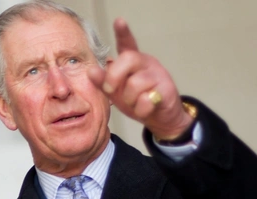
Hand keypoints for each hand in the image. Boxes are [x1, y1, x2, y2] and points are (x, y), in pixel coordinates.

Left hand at [87, 18, 194, 139]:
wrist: (159, 117)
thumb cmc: (135, 101)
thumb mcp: (115, 92)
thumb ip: (103, 81)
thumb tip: (90, 70)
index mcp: (132, 61)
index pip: (127, 43)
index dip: (123, 32)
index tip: (119, 21)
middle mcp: (145, 63)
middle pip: (128, 58)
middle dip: (114, 76)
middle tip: (109, 89)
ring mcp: (158, 75)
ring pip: (136, 83)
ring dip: (129, 99)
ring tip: (134, 103)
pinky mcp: (166, 89)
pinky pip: (145, 100)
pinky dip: (140, 109)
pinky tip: (144, 109)